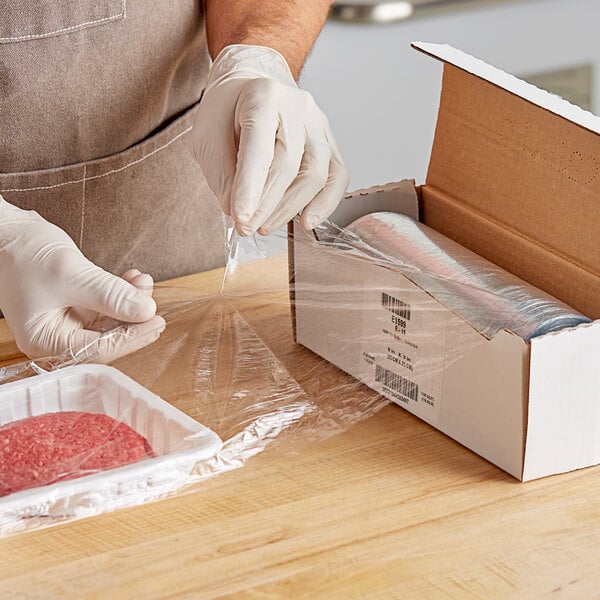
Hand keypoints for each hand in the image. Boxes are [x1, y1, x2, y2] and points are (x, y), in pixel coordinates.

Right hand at [0, 197, 165, 360]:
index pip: (98, 348)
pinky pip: (106, 305)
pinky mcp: (76, 305)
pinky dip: (121, 293)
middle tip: (154, 304)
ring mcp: (67, 320)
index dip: (130, 337)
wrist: (5, 230)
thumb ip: (110, 296)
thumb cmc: (23, 253)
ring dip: (130, 302)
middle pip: (107, 337)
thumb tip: (146, 311)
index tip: (156, 323)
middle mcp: (57, 336)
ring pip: (110, 320)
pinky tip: (134, 279)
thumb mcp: (71, 275)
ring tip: (143, 281)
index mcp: (46, 340)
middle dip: (132, 318)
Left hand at [188, 44, 348, 235]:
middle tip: (248, 227)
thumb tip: (239, 212)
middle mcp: (297, 107)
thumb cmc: (227, 111)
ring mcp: (319, 124)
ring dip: (289, 209)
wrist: (252, 85)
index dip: (250, 188)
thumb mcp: (206, 137)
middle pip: (289, 165)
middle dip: (267, 205)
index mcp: (262, 97)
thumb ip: (221, 175)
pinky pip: (337, 176)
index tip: (241, 218)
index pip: (259, 149)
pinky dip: (325, 203)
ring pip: (315, 174)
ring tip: (265, 226)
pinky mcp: (330, 142)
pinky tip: (308, 221)